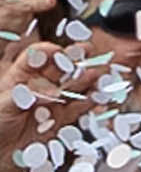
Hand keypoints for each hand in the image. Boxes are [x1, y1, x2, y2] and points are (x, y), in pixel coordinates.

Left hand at [0, 40, 90, 171]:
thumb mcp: (5, 105)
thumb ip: (27, 96)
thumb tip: (51, 91)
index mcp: (19, 78)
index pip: (36, 58)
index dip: (49, 52)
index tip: (60, 51)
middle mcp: (38, 88)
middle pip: (59, 69)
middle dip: (74, 59)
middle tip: (89, 51)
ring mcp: (51, 104)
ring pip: (72, 88)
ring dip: (87, 80)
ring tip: (100, 73)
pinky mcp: (60, 120)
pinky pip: (78, 109)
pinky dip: (90, 103)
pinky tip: (99, 96)